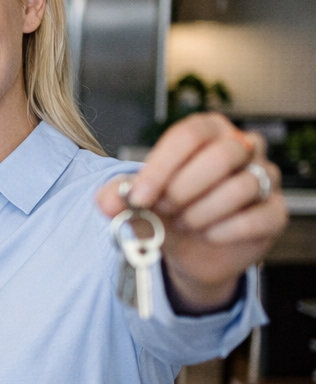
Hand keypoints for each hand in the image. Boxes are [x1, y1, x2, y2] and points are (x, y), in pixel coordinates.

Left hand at [96, 113, 286, 313]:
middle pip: (222, 155)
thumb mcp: (137, 201)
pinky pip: (258, 217)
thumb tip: (107, 201)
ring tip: (183, 223)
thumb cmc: (166, 212)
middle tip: (163, 208)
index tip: (139, 196)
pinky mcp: (275, 212)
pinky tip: (206, 235)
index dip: (162, 167)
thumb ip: (117, 196)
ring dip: (201, 212)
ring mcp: (265, 178)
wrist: (188, 251)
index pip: (189, 135)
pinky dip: (224, 231)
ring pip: (242, 186)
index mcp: (208, 131)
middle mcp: (243, 147)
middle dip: (183, 189)